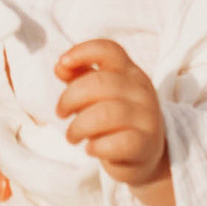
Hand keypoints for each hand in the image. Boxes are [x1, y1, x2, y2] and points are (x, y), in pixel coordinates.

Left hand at [56, 38, 174, 205]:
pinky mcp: (145, 145)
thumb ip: (79, 77)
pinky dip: (96, 147)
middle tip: (61, 113)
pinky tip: (91, 149)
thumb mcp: (99, 95)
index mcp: (130, 72)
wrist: (144, 154)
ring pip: (104, 115)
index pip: (109, 50)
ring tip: (72, 136)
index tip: (61, 64)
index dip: (82, 52)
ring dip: (78, 127)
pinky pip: (117, 143)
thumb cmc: (115, 120)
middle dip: (69, 99)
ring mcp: (146, 117)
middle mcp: (141, 91)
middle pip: (100, 83)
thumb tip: (60, 67)